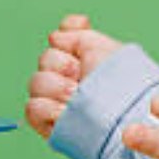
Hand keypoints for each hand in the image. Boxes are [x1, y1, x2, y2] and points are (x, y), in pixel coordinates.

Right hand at [24, 14, 121, 137]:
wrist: (126, 116)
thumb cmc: (122, 84)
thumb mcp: (104, 49)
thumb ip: (77, 34)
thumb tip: (54, 37)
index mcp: (84, 60)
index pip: (61, 38)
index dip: (67, 35)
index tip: (81, 39)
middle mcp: (70, 79)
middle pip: (45, 59)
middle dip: (63, 64)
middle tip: (83, 77)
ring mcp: (58, 102)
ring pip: (36, 82)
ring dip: (57, 87)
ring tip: (76, 97)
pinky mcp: (50, 124)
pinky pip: (33, 108)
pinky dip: (49, 108)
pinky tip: (66, 112)